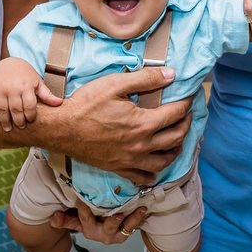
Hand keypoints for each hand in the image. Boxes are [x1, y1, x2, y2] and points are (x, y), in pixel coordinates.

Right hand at [0, 58, 59, 131]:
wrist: (7, 63)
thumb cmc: (25, 75)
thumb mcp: (37, 82)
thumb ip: (47, 94)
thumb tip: (60, 103)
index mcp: (26, 85)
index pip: (29, 106)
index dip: (30, 116)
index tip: (30, 121)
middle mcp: (12, 86)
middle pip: (15, 109)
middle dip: (18, 121)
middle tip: (20, 127)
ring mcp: (0, 87)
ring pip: (2, 108)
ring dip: (5, 121)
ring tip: (8, 129)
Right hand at [43, 68, 189, 186]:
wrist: (61, 128)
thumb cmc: (86, 104)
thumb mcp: (115, 84)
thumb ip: (145, 79)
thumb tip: (171, 74)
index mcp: (143, 123)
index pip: (175, 114)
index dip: (186, 104)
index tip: (190, 97)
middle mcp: (141, 145)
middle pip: (175, 138)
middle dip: (186, 125)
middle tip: (187, 116)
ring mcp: (130, 159)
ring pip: (164, 161)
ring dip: (176, 150)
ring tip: (178, 141)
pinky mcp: (118, 168)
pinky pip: (143, 177)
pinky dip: (153, 174)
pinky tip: (155, 168)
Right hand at [50, 205, 147, 244]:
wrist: (102, 232)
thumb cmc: (87, 222)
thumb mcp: (75, 221)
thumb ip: (64, 220)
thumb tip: (53, 218)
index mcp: (88, 230)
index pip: (85, 218)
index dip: (84, 208)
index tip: (83, 198)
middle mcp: (103, 235)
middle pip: (108, 226)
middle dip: (113, 220)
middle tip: (118, 213)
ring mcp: (117, 235)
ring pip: (126, 228)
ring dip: (133, 219)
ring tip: (139, 209)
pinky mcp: (127, 232)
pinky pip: (135, 226)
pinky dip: (140, 217)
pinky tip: (145, 208)